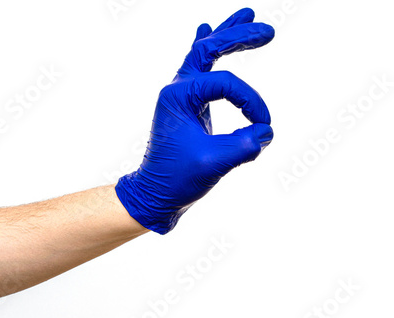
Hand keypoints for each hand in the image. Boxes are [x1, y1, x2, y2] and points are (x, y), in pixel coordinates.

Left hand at [115, 8, 274, 233]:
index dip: (251, 101)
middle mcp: (176, 89)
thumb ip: (244, 145)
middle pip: (209, 49)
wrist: (155, 192)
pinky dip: (206, 50)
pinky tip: (205, 30)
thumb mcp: (214, 163)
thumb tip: (265, 131)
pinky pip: (197, 69)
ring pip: (202, 54)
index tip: (263, 125)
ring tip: (246, 15)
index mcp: (178, 96)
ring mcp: (180, 95)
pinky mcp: (187, 104)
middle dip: (238, 36)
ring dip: (225, 35)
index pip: (226, 84)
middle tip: (268, 30)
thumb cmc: (177, 179)